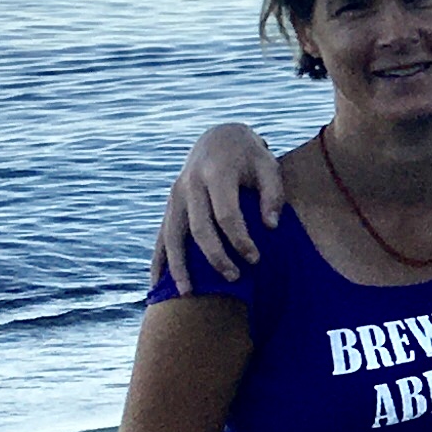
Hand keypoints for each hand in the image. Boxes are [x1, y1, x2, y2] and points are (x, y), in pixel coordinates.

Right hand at [158, 124, 284, 286]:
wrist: (220, 137)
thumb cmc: (251, 156)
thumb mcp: (269, 166)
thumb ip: (273, 193)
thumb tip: (271, 226)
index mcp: (216, 173)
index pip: (226, 214)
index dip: (240, 239)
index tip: (256, 259)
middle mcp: (190, 184)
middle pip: (199, 228)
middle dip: (215, 256)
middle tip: (234, 278)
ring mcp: (176, 195)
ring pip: (173, 235)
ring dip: (178, 266)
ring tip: (188, 293)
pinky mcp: (170, 204)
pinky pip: (162, 235)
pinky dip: (159, 260)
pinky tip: (158, 284)